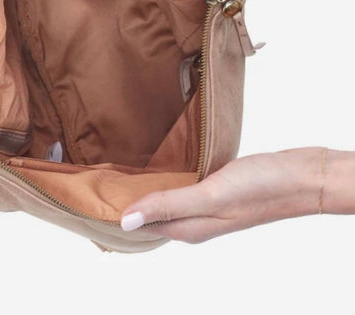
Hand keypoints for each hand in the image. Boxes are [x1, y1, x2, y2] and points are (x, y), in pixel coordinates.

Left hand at [120, 147, 354, 242]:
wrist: (302, 176)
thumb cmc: (261, 187)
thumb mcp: (209, 195)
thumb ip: (168, 206)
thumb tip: (126, 221)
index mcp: (189, 227)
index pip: (141, 226)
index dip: (116, 214)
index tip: (92, 200)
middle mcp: (194, 221)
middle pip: (150, 215)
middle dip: (125, 203)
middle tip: (99, 182)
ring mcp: (206, 206)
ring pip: (165, 201)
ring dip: (144, 191)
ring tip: (120, 173)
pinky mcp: (216, 190)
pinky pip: (181, 189)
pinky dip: (165, 181)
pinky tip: (158, 167)